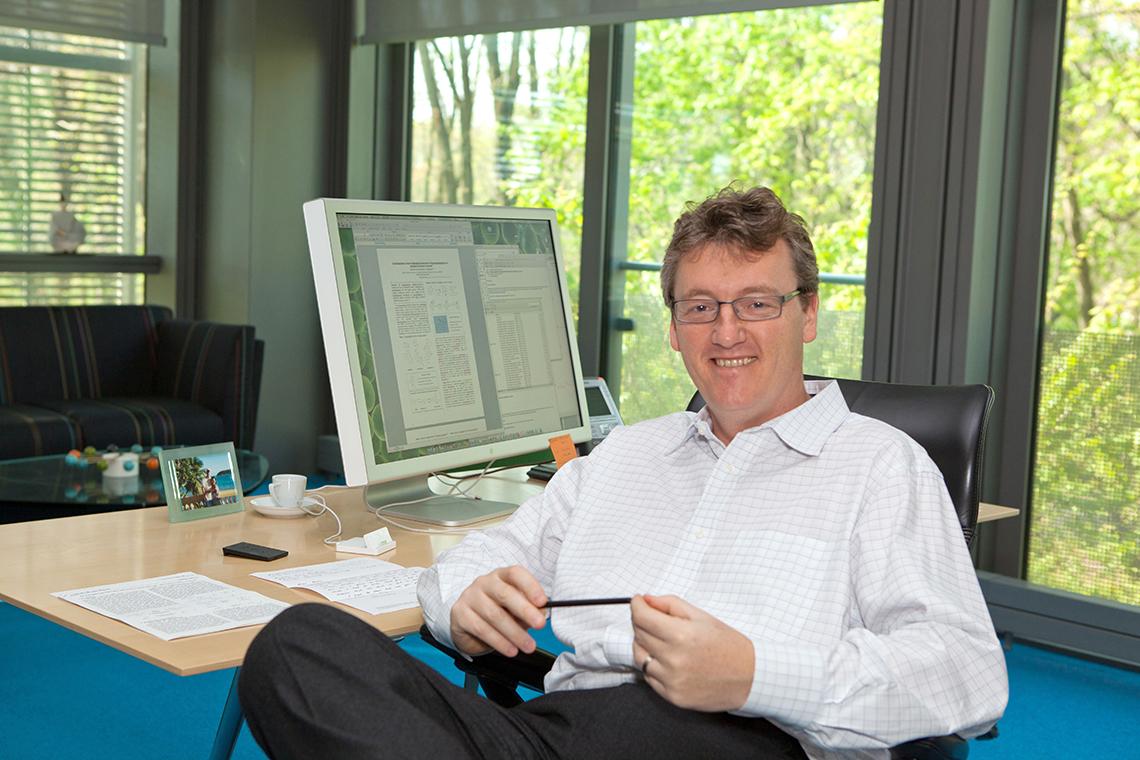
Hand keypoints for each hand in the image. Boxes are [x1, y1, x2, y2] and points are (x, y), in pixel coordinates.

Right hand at [450, 565, 547, 656]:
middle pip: (505, 594)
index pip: (515, 573)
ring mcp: (470, 597)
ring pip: (494, 615)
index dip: (530, 586)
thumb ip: (528, 609)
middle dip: (525, 610)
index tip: (543, 602)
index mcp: (501, 576)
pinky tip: (511, 650)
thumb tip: (541, 614)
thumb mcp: (515, 610)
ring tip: (528, 646)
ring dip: (515, 633)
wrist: (468, 626)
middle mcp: (484, 583)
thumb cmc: (497, 613)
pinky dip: (499, 642)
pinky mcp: (460, 614)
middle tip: (540, 625)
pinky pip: (481, 629)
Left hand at [631, 594, 754, 711]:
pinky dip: (652, 666)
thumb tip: (646, 600)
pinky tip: (667, 660)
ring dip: (644, 645)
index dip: (637, 605)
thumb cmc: (728, 646)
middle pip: (638, 635)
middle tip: (652, 618)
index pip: (642, 617)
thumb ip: (670, 605)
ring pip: (639, 657)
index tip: (638, 602)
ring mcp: (672, 680)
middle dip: (641, 622)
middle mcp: (674, 659)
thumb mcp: (702, 616)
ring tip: (661, 641)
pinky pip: (648, 677)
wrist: (750, 678)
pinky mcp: (672, 696)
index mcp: (682, 635)